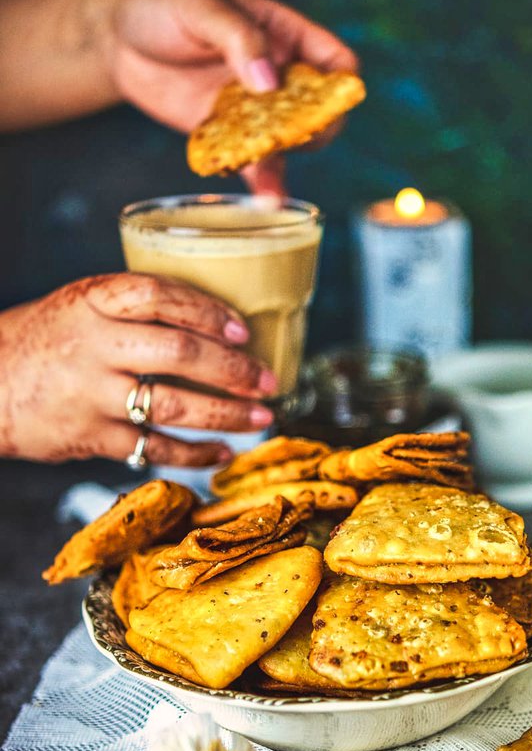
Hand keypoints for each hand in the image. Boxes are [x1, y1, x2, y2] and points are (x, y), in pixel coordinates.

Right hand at [0, 275, 277, 465]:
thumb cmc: (44, 340)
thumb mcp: (79, 305)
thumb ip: (134, 308)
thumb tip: (216, 322)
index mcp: (91, 302)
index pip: (158, 296)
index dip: (208, 312)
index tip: (243, 332)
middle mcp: (93, 346)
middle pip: (177, 353)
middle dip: (233, 370)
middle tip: (268, 380)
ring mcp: (91, 395)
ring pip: (173, 406)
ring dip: (226, 415)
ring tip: (261, 418)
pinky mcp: (91, 437)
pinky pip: (154, 448)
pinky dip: (196, 454)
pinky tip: (224, 452)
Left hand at [107, 0, 358, 193]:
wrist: (117, 43)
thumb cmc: (163, 8)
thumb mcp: (202, 10)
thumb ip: (239, 39)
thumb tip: (270, 82)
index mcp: (283, 35)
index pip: (333, 60)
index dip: (342, 81)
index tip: (332, 99)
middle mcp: (278, 76)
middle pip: (320, 111)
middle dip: (316, 128)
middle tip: (297, 138)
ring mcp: (256, 111)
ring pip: (290, 143)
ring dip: (288, 160)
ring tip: (276, 181)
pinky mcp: (231, 137)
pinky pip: (255, 163)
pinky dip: (261, 180)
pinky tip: (265, 199)